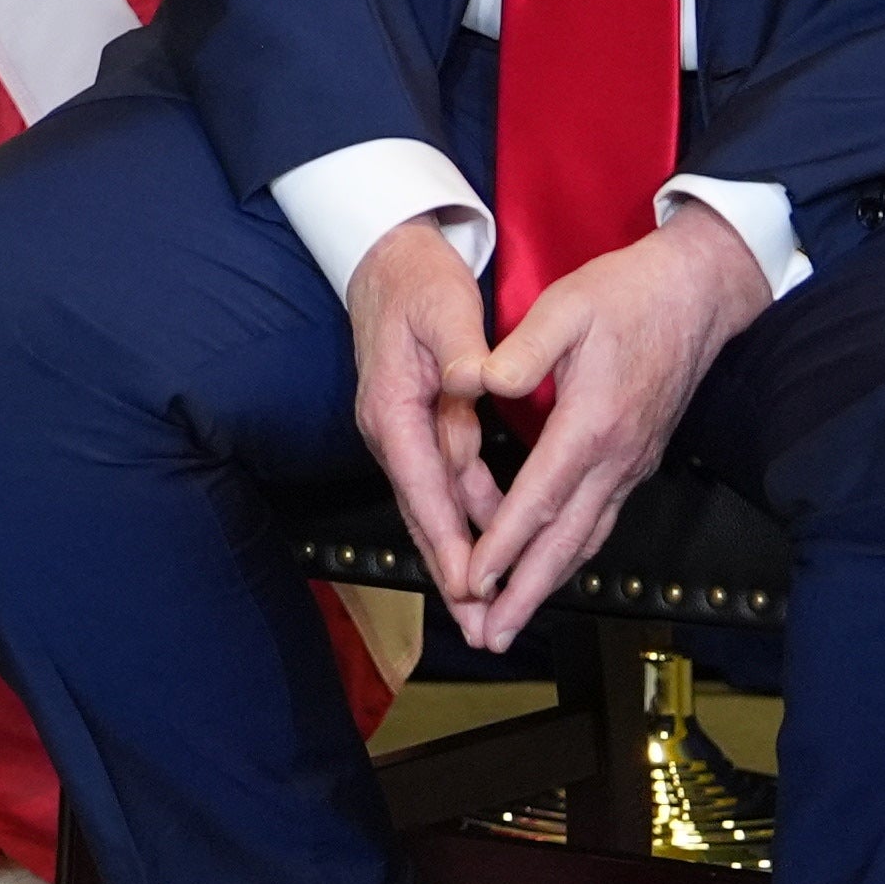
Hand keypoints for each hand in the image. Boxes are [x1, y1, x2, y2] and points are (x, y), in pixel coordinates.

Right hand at [344, 221, 504, 630]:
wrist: (389, 258)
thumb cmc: (416, 280)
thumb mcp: (443, 307)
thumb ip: (463, 349)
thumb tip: (477, 383)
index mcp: (393, 407)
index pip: (423, 484)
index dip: (447, 538)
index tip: (472, 582)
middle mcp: (391, 429)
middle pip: (424, 513)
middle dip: (452, 573)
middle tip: (482, 625)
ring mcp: (403, 431)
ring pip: (436, 505)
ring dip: (461, 555)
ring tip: (491, 606)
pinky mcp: (419, 427)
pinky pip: (446, 483)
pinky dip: (469, 517)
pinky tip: (495, 543)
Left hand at [453, 217, 777, 652]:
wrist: (697, 294)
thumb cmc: (627, 295)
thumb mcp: (566, 305)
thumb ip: (522, 349)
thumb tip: (480, 380)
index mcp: (591, 424)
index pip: (539, 499)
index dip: (502, 545)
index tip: (471, 581)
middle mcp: (616, 458)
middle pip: (566, 542)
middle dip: (525, 593)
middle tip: (490, 635)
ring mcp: (631, 465)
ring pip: (587, 540)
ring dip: (548, 585)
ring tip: (511, 621)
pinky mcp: (638, 462)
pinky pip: (601, 522)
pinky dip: (571, 556)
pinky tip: (550, 571)